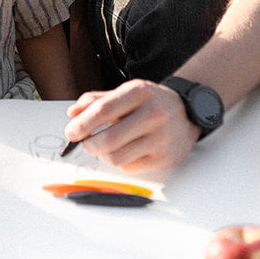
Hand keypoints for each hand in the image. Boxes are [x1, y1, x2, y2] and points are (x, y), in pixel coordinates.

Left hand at [63, 78, 201, 176]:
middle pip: (108, 139)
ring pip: (116, 157)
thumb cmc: (151, 102)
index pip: (102, 111)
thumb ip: (98, 100)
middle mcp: (153, 114)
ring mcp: (161, 138)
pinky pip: (129, 166)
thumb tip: (73, 113)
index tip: (71, 132)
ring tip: (104, 147)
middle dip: (88, 144)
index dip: (81, 124)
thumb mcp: (127, 92)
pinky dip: (120, 161)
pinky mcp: (165, 158)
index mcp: (140, 92)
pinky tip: (125, 151)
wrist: (188, 113)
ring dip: (102, 155)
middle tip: (84, 143)